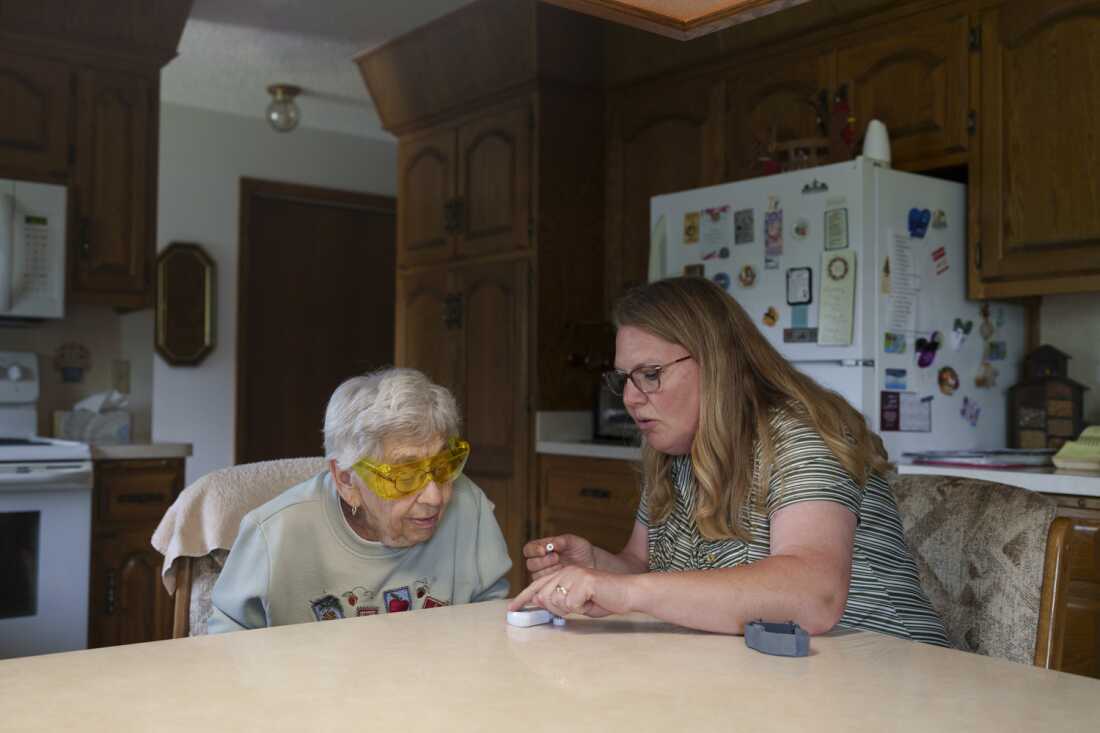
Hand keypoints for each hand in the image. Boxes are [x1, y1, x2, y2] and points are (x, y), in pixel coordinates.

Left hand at [507, 565, 631, 617]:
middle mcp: (566, 571)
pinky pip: (571, 605)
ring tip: (586, 602)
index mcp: (563, 574)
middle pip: (544, 597)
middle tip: (578, 605)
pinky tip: (592, 601)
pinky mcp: (583, 581)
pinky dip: (581, 609)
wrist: (627, 592)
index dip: (522, 598)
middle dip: (558, 609)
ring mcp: (574, 574)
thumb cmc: (604, 599)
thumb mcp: (576, 603)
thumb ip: (557, 601)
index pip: (537, 586)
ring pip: (556, 602)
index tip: (511, 609)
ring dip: (571, 609)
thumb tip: (538, 601)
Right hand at [522, 534, 594, 579]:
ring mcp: (544, 574)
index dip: (533, 550)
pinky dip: (552, 581)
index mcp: (541, 548)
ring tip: (561, 567)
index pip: (528, 549)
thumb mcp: (572, 541)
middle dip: (543, 561)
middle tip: (556, 557)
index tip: (544, 550)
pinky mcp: (550, 585)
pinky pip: (544, 587)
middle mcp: (540, 561)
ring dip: (548, 571)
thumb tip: (551, 544)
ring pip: (536, 576)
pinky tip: (562, 576)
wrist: (592, 563)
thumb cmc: (580, 550)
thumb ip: (560, 541)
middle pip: (530, 564)